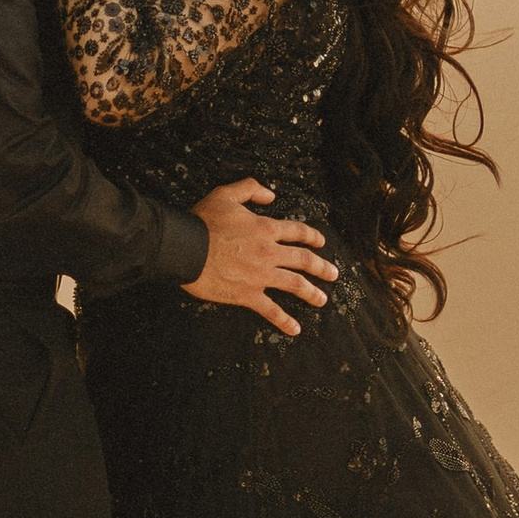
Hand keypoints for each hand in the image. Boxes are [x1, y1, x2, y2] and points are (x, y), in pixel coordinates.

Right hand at [187, 179, 336, 335]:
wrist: (186, 248)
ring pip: (295, 285)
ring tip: (322, 299)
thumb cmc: (202, 221)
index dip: (312, 236)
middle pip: (304, 260)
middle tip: (333, 274)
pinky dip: (284, 321)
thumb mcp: (226, 194)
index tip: (321, 242)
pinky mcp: (248, 295)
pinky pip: (271, 310)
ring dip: (311, 293)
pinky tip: (295, 329)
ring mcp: (261, 275)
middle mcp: (269, 252)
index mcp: (265, 228)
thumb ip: (251, 189)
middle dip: (322, 267)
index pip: (297, 231)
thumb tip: (271, 195)